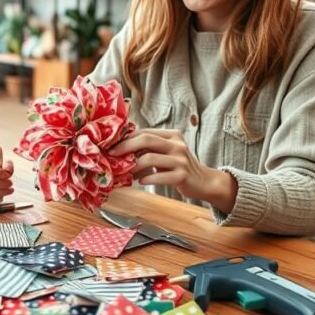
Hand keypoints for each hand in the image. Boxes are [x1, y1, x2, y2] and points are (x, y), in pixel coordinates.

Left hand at [110, 129, 236, 211]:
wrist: (203, 182)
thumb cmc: (178, 167)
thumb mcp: (165, 154)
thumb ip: (148, 150)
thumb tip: (120, 152)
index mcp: (172, 136)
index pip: (145, 132)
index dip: (126, 138)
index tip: (111, 146)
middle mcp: (177, 145)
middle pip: (146, 140)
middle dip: (126, 147)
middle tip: (112, 155)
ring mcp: (181, 160)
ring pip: (150, 158)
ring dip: (133, 166)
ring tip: (124, 173)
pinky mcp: (183, 175)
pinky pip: (160, 176)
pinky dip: (147, 178)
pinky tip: (140, 182)